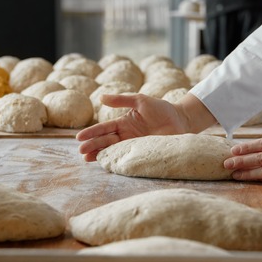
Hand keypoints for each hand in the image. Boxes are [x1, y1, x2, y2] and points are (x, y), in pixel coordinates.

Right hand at [76, 94, 190, 161]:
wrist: (182, 120)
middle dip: (92, 146)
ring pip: (113, 151)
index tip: (79, 137)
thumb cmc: (162, 109)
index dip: (92, 133)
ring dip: (100, 154)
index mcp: (123, 123)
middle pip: (105, 141)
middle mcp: (126, 136)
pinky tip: (107, 164)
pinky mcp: (143, 153)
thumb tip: (101, 97)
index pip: (104, 128)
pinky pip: (127, 158)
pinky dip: (117, 161)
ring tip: (87, 159)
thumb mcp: (140, 100)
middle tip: (81, 151)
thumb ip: (122, 99)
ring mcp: (134, 145)